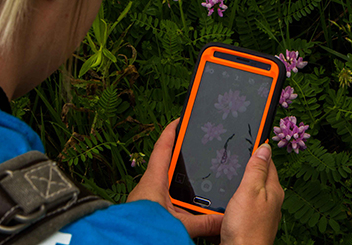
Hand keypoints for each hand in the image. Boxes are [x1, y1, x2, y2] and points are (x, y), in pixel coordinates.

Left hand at [127, 119, 222, 237]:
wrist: (126, 244)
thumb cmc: (145, 229)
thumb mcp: (182, 224)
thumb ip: (205, 222)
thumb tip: (224, 219)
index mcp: (154, 179)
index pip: (163, 146)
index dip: (172, 131)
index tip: (180, 120)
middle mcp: (148, 186)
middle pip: (167, 165)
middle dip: (181, 160)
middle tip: (197, 153)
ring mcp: (146, 198)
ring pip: (166, 185)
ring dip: (179, 184)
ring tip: (196, 186)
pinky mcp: (145, 211)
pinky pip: (162, 201)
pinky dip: (174, 201)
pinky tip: (185, 210)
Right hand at [221, 143, 284, 244]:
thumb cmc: (246, 228)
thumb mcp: (250, 191)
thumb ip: (257, 169)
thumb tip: (265, 147)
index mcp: (273, 188)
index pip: (268, 160)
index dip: (258, 147)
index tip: (249, 134)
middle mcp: (270, 199)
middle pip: (260, 173)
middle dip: (248, 162)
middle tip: (235, 151)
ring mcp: (261, 211)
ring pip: (251, 187)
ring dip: (241, 178)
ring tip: (229, 169)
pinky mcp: (249, 221)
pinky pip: (244, 201)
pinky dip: (236, 194)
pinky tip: (227, 194)